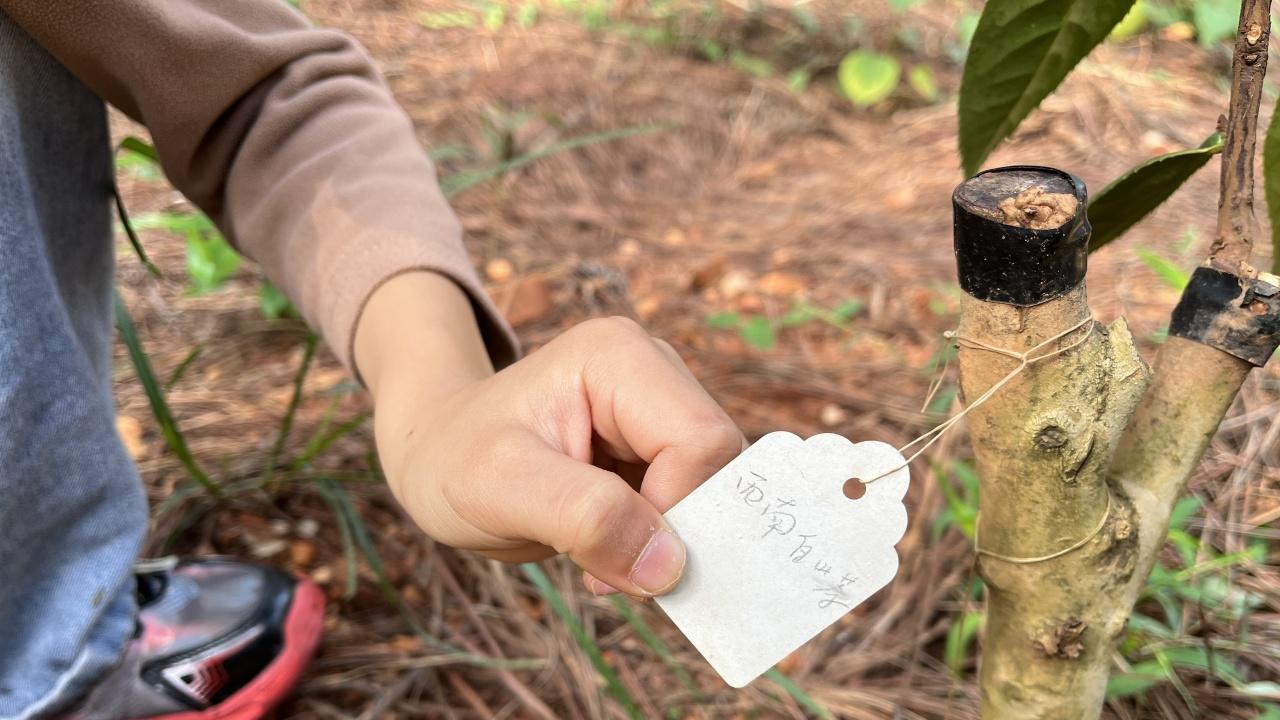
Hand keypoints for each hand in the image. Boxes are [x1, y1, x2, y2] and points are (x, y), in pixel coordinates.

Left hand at [355, 272, 745, 596]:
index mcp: (620, 357)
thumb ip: (585, 518)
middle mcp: (653, 372)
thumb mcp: (500, 487)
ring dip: (667, 541)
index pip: (700, 441)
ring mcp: (658, 410)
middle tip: (607, 570)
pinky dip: (661, 543)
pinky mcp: (658, 448)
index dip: (677, 511)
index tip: (617, 562)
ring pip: (714, 491)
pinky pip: (695, 505)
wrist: (434, 453)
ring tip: (597, 555)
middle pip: (719, 465)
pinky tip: (608, 549)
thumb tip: (670, 566)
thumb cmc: (453, 457)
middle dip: (675, 530)